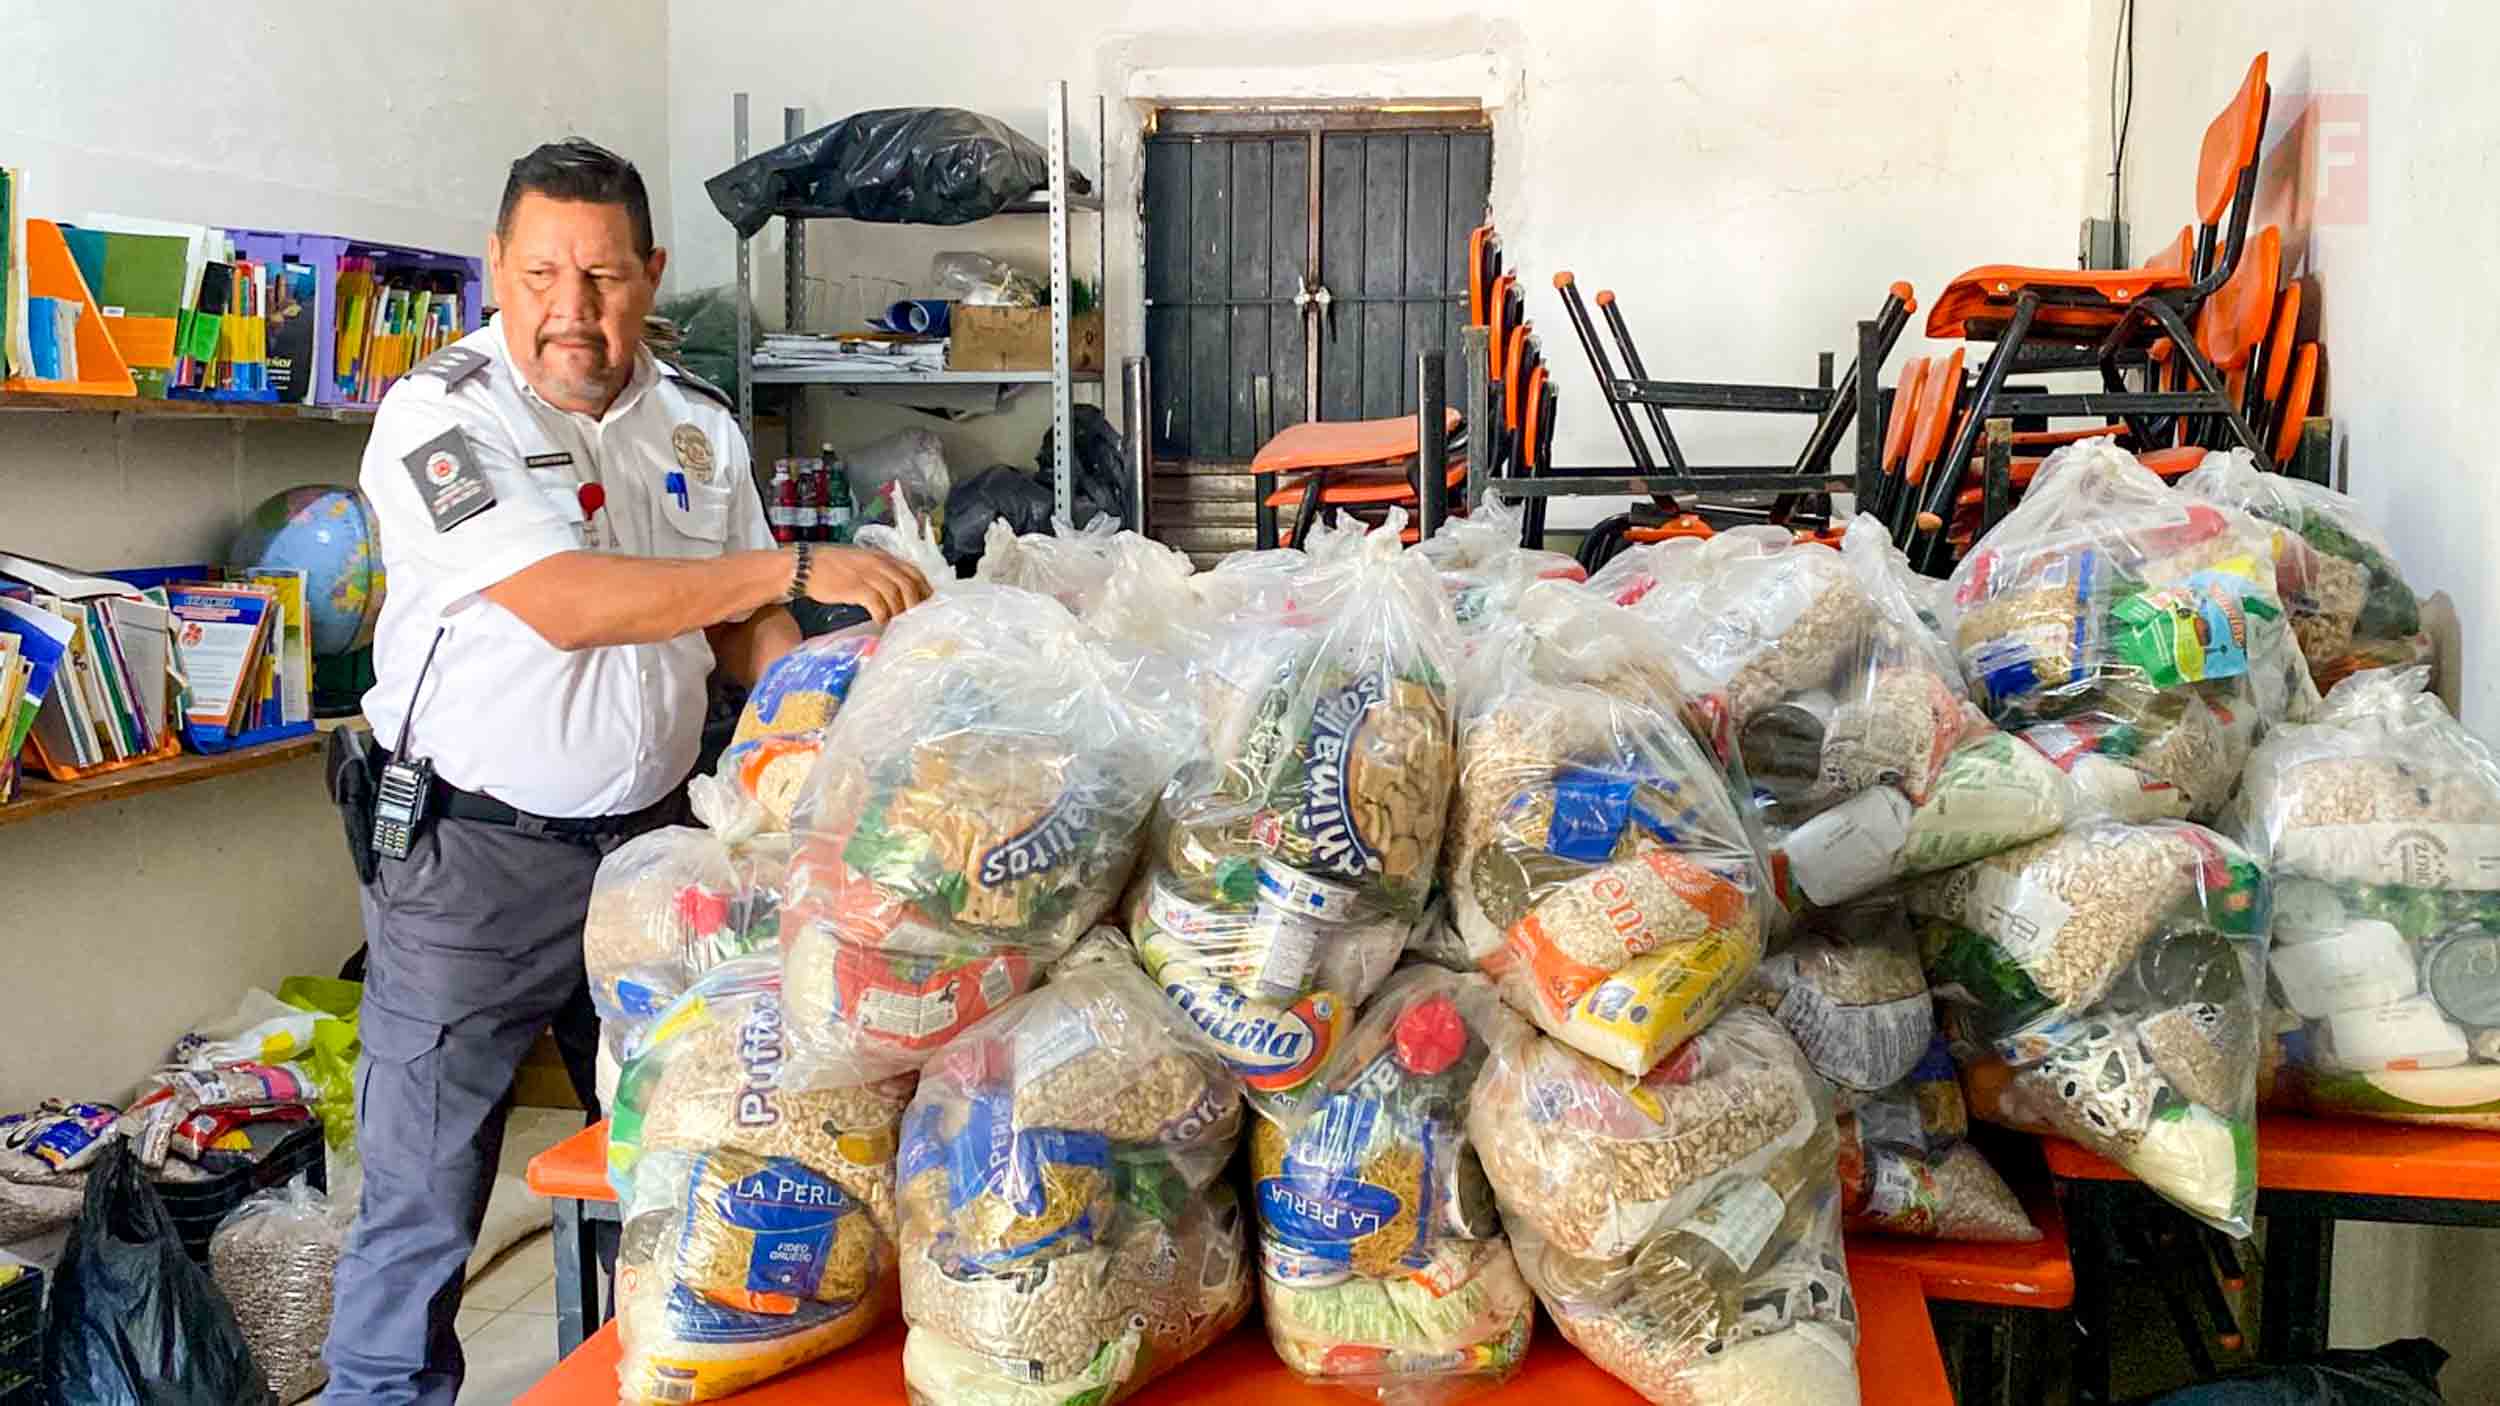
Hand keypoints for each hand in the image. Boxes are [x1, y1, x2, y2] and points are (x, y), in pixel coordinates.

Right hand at [802, 545, 931, 623]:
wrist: (804, 566)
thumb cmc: (831, 567)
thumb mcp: (861, 563)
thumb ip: (880, 573)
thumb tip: (897, 592)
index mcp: (883, 557)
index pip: (914, 572)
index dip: (925, 590)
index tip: (928, 605)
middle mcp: (879, 563)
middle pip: (909, 584)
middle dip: (917, 605)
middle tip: (916, 621)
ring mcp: (868, 574)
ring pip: (896, 595)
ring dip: (900, 613)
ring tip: (898, 626)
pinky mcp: (856, 587)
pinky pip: (878, 604)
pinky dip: (883, 617)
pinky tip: (880, 624)